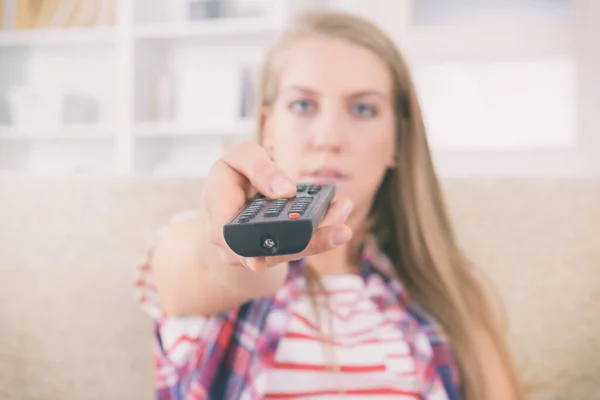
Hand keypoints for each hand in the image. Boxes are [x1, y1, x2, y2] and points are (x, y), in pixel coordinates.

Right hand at [201, 141, 352, 272]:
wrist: (234, 190)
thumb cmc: (235, 171)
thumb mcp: (242, 157)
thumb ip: (260, 168)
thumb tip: (284, 190)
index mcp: (219, 212)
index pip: (229, 238)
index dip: (246, 253)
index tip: (262, 262)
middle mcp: (234, 240)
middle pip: (271, 251)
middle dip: (309, 242)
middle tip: (340, 230)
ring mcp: (255, 250)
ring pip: (289, 251)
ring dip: (321, 237)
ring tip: (344, 217)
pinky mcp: (275, 250)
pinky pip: (298, 246)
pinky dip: (321, 232)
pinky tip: (339, 215)